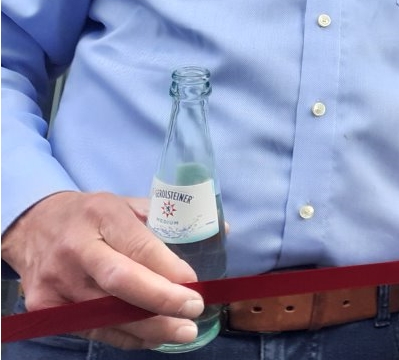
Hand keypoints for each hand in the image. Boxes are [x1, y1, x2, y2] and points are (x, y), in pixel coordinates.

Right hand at [0, 191, 206, 348]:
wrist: (32, 226)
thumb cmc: (92, 215)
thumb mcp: (128, 204)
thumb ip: (170, 218)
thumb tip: (222, 230)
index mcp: (103, 215)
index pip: (140, 246)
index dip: (170, 270)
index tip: (196, 285)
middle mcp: (77, 248)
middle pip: (122, 282)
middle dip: (162, 301)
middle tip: (194, 311)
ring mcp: (57, 280)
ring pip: (107, 312)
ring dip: (149, 327)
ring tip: (182, 331)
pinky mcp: (45, 306)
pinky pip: (92, 328)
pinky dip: (125, 336)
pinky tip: (151, 337)